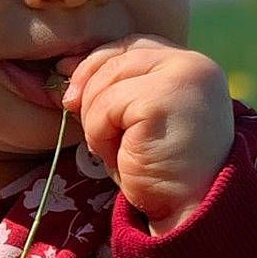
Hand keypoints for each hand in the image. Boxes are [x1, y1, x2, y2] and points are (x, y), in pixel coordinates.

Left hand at [60, 37, 235, 232]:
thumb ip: (114, 88)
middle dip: (89, 91)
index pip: (130, 46)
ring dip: (95, 120)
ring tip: (117, 149)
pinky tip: (120, 155)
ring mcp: (181, 77)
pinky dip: (100, 134)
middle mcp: (191, 65)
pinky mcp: (163, 98)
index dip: (96, 63)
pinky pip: (106, 105)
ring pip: (106, 80)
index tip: (71, 88)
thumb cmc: (159, 169)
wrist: (189, 210)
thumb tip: (65, 66)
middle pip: (115, 57)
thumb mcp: (135, 119)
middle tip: (90, 129)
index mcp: (190, 67)